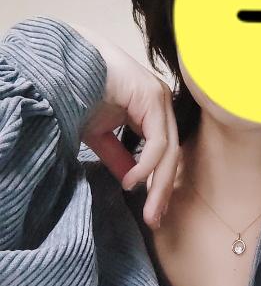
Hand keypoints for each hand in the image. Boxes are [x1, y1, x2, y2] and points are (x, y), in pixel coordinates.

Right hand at [71, 23, 178, 228]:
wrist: (63, 65)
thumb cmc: (79, 94)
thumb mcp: (101, 134)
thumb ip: (119, 155)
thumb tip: (130, 181)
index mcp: (152, 112)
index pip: (166, 153)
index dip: (160, 183)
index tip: (154, 211)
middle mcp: (161, 105)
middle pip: (172, 155)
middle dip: (163, 190)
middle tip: (156, 219)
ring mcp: (160, 100)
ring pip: (169, 151)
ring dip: (159, 184)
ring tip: (149, 211)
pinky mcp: (152, 98)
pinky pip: (157, 140)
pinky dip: (147, 165)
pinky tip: (133, 182)